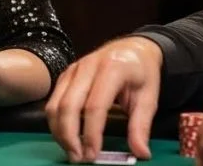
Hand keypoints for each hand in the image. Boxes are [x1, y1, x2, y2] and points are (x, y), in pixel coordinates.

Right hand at [46, 37, 162, 162]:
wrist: (132, 48)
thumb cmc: (141, 73)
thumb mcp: (149, 98)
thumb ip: (141, 126)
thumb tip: (140, 153)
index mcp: (111, 69)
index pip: (95, 106)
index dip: (91, 133)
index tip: (94, 155)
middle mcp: (87, 66)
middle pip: (68, 105)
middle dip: (69, 136)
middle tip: (78, 158)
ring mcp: (73, 69)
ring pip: (55, 103)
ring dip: (59, 131)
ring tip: (71, 151)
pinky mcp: (65, 75)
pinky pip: (53, 101)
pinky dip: (56, 122)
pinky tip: (67, 136)